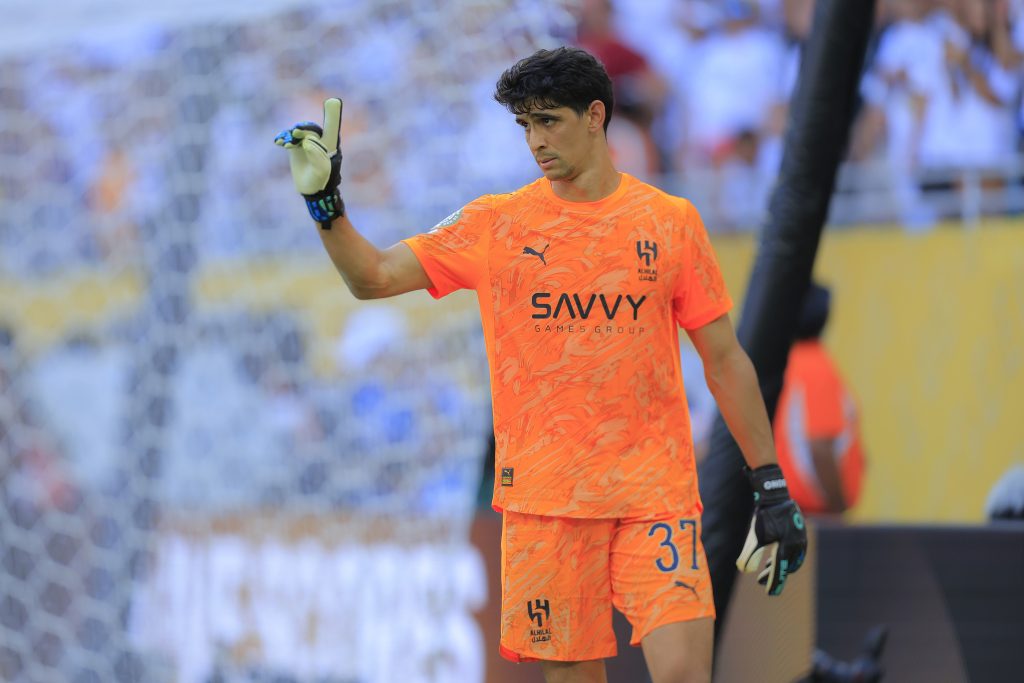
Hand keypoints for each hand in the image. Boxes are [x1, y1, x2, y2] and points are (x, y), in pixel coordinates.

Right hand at [274, 97, 344, 227]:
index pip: (331, 127)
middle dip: (303, 129)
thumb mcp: (323, 170)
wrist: (313, 190)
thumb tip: (306, 142)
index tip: (333, 101)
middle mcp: (319, 140)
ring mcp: (306, 143)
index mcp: (330, 144)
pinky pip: (289, 139)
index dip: (332, 114)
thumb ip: (317, 155)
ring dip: (291, 135)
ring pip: (299, 133)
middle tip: (295, 133)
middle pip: (311, 128)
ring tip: (285, 142)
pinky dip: (284, 138)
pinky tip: (279, 142)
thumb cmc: (322, 180)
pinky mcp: (296, 148)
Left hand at [736, 464, 807, 595]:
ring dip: (778, 566)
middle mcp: (797, 546)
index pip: (780, 571)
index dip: (775, 583)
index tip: (769, 593)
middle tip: (761, 581)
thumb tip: (744, 570)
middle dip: (775, 575)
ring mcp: (801, 540)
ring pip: (791, 560)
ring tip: (764, 570)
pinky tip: (772, 557)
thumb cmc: (764, 516)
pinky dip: (784, 557)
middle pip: (787, 567)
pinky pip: (794, 552)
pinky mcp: (800, 534)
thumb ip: (750, 554)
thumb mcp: (754, 536)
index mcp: (787, 547)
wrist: (776, 497)